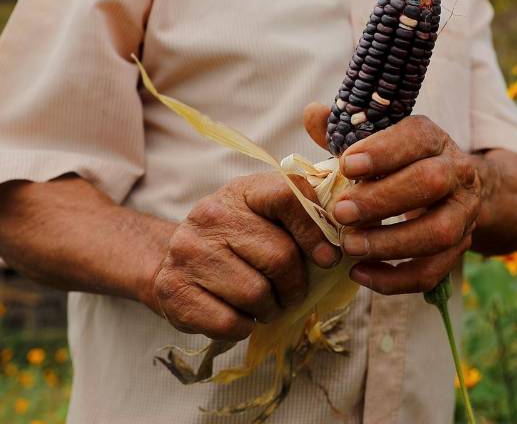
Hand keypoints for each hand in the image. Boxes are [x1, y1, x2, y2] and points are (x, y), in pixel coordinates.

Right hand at [146, 172, 339, 340]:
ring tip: (264, 303)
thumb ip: (302, 217)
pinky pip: (229, 322)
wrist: (171, 260)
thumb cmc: (234, 240)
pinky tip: (238, 314)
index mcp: (242, 191)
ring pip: (256, 294)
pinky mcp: (174, 290)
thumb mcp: (264, 216)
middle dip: (295, 285)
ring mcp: (188, 252)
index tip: (327, 258)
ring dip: (270, 308)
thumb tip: (345, 240)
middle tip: (289, 292)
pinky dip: (244, 326)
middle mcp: (210, 215)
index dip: (315, 230)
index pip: (287, 195)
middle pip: (280, 256)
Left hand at [303, 105, 484, 294]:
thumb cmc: (401, 165)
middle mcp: (457, 172)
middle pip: (431, 182)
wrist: (453, 191)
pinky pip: (433, 271)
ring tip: (349, 246)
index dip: (383, 151)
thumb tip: (311, 113)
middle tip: (341, 212)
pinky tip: (359, 274)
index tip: (346, 166)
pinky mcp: (458, 249)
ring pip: (439, 232)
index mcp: (433, 139)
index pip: (416, 137)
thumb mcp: (377, 143)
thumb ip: (344, 131)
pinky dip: (396, 279)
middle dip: (384, 199)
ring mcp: (463, 213)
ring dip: (391, 243)